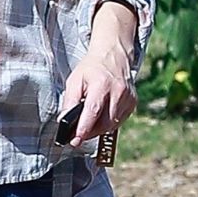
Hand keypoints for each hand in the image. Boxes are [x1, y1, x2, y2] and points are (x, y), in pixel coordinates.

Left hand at [59, 4, 137, 147]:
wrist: (113, 56)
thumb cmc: (91, 69)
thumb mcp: (74, 80)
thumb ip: (69, 101)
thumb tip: (64, 121)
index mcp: (101, 84)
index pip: (93, 112)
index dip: (83, 129)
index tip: (75, 140)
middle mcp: (118, 91)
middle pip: (104, 123)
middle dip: (89, 132)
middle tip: (77, 135)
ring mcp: (128, 97)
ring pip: (112, 124)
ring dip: (99, 129)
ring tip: (88, 125)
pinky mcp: (133, 101)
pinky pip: (120, 120)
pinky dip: (109, 123)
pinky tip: (101, 116)